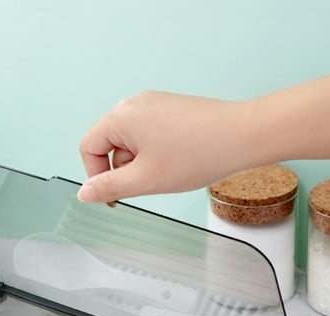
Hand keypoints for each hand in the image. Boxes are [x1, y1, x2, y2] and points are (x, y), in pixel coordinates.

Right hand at [78, 90, 251, 202]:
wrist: (244, 137)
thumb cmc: (197, 154)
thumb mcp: (144, 180)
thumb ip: (109, 187)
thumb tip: (84, 194)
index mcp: (122, 116)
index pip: (89, 147)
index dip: (95, 176)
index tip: (112, 196)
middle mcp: (135, 104)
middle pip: (110, 144)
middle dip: (122, 171)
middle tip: (145, 186)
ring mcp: (156, 105)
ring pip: (131, 143)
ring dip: (140, 165)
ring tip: (166, 174)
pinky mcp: (172, 110)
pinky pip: (150, 136)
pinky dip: (155, 155)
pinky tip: (176, 164)